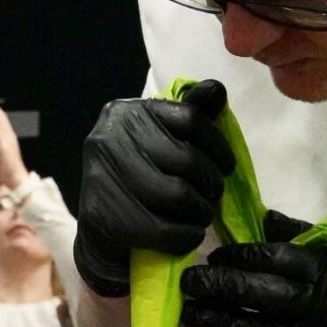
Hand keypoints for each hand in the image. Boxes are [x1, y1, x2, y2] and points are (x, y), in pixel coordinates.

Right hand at [75, 79, 233, 297]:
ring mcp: (100, 176)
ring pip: (178, 195)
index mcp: (126, 111)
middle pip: (188, 159)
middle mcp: (108, 137)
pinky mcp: (100, 215)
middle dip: (211, 184)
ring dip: (200, 213)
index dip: (218, 145)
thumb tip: (217, 90)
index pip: (191, 118)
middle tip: (210, 197)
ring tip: (200, 216)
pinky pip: (163, 230)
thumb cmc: (140, 179)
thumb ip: (191, 115)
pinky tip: (188, 235)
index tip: (225, 165)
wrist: (100, 230)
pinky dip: (186, 237)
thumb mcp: (163, 140)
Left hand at [180, 212, 326, 326]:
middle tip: (189, 282)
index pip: (269, 257)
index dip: (237, 256)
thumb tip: (265, 218)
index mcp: (324, 268)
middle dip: (215, 286)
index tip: (215, 254)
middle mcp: (312, 304)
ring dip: (215, 320)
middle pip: (252, 292)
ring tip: (191, 312)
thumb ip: (305, 236)